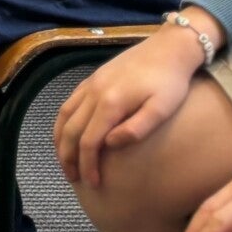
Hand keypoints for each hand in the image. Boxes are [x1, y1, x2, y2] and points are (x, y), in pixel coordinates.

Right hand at [55, 10, 220, 187]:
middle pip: (71, 130)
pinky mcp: (92, 78)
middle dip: (69, 157)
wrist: (168, 48)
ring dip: (60, 141)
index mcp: (111, 103)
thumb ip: (137, 128)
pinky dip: (62, 122)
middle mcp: (94, 92)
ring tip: (65, 161)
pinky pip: (68, 103)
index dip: (88, 164)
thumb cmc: (170, 82)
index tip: (94, 184)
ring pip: (64, 116)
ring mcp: (90, 84)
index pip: (90, 141)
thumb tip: (110, 144)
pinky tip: (66, 132)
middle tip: (73, 179)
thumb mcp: (162, 108)